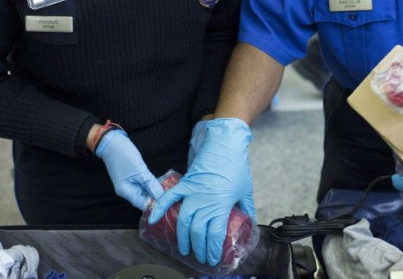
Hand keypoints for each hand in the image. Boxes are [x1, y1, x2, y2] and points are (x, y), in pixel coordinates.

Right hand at [96, 130, 163, 210]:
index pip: (142, 204)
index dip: (155, 205)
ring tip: (169, 192)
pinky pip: (144, 183)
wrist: (113, 142)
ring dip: (155, 191)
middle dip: (156, 198)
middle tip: (171, 198)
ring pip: (145, 191)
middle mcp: (127, 190)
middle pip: (144, 198)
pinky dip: (151, 184)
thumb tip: (161, 197)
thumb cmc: (124, 156)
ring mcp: (130, 182)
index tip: (168, 204)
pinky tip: (161, 183)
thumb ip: (151, 184)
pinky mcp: (133, 176)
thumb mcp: (140, 171)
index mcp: (126, 192)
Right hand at [148, 118, 255, 265]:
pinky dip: (160, 208)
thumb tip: (250, 221)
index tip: (214, 258)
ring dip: (183, 237)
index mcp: (221, 205)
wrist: (225, 145)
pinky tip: (152, 219)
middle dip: (199, 248)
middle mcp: (205, 201)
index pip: (215, 235)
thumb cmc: (237, 167)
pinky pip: (169, 197)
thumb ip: (247, 208)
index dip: (213, 250)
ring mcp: (193, 193)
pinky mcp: (185, 184)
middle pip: (198, 232)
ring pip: (184, 221)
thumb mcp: (246, 190)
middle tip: (201, 257)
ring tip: (184, 248)